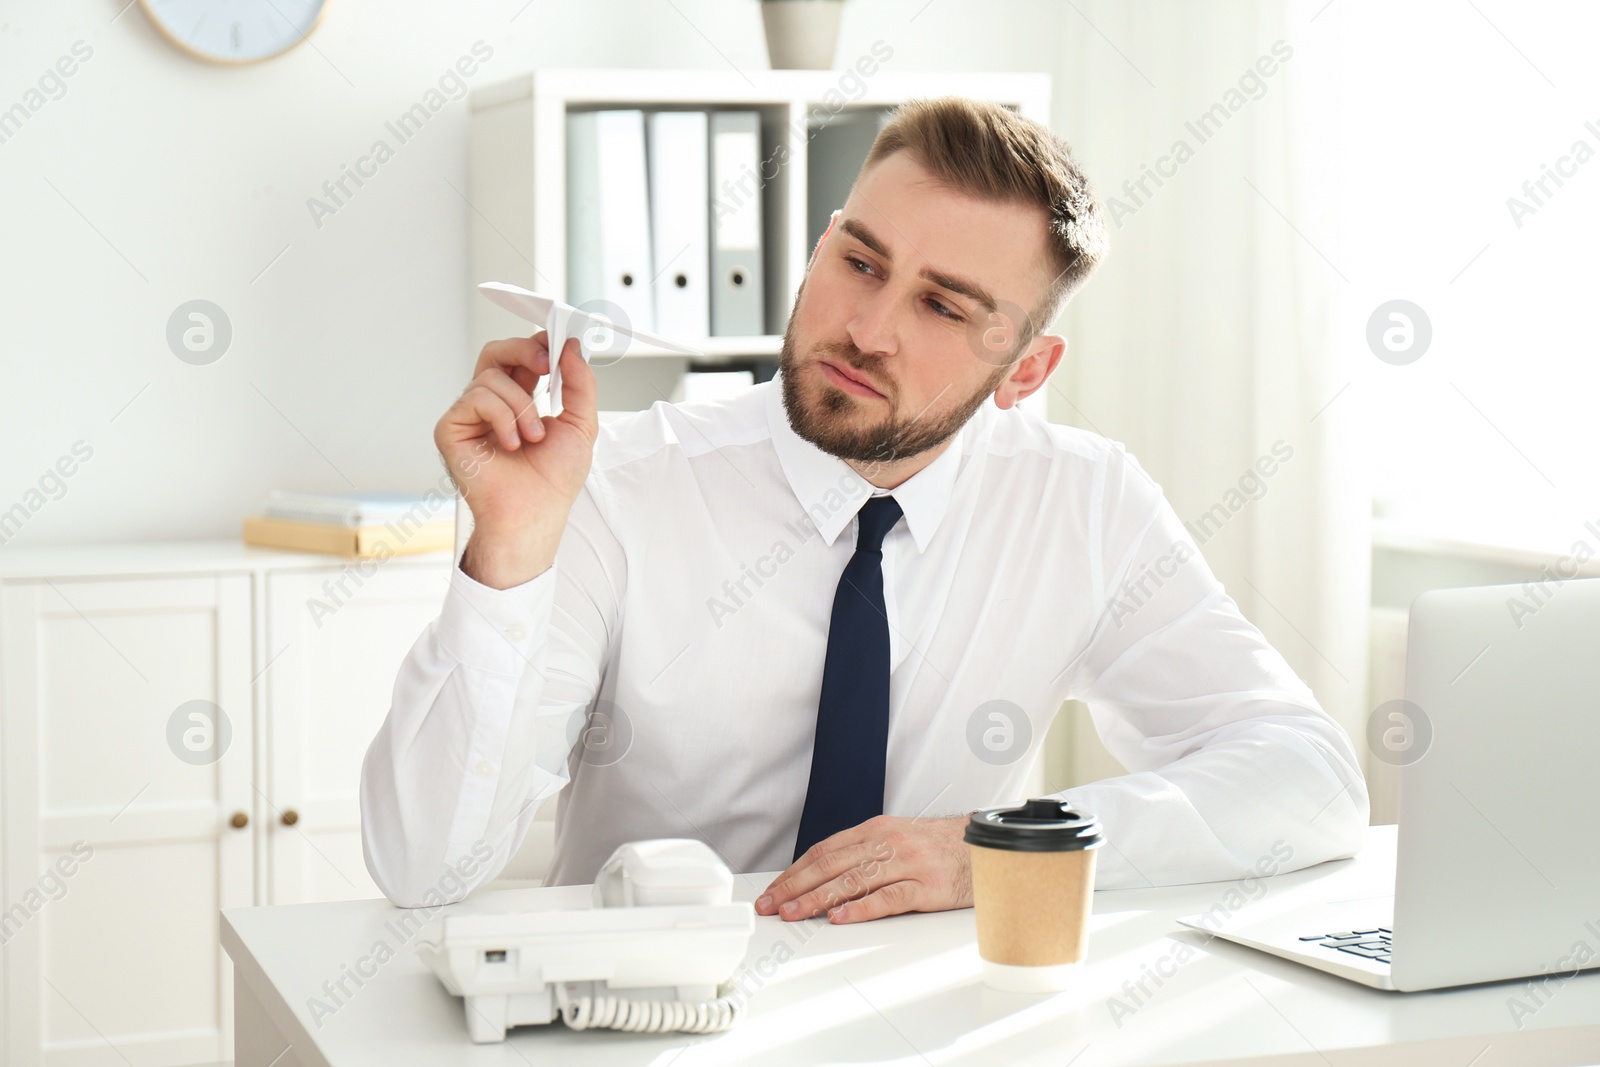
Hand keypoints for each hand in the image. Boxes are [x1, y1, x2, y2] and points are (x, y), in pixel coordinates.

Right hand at [434, 332, 597, 587]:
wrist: (535, 514)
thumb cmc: (553, 480)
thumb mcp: (581, 424)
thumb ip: (580, 383)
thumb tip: (572, 347)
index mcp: (520, 401)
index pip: (520, 358)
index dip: (535, 344)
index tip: (556, 340)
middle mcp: (491, 405)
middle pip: (496, 352)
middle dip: (523, 350)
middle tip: (545, 364)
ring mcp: (469, 416)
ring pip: (490, 378)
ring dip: (521, 406)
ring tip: (532, 439)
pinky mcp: (451, 428)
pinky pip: (475, 397)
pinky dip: (501, 417)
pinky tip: (511, 444)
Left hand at [755, 814, 972, 923]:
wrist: (982, 846)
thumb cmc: (935, 847)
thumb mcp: (894, 840)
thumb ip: (861, 854)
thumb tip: (819, 877)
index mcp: (875, 830)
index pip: (824, 851)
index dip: (794, 871)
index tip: (773, 890)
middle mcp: (887, 843)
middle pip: (832, 865)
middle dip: (796, 886)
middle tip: (772, 905)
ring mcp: (907, 864)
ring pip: (854, 880)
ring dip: (818, 899)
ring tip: (795, 913)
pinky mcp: (927, 887)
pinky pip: (889, 897)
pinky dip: (862, 908)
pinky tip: (841, 917)